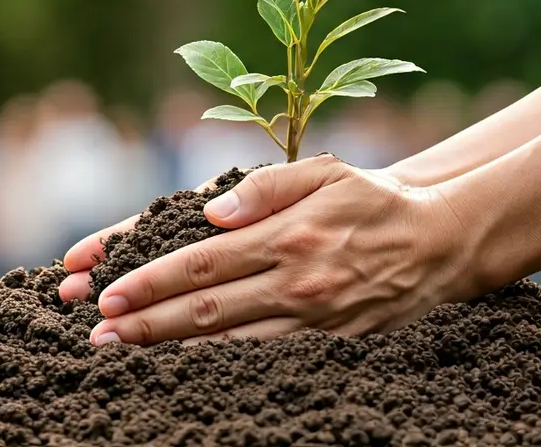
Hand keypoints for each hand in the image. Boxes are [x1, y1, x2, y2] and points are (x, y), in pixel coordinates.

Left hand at [60, 154, 475, 343]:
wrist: (441, 240)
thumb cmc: (371, 199)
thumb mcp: (323, 172)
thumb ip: (265, 186)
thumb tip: (211, 212)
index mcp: (287, 235)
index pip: (202, 262)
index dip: (151, 280)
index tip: (108, 294)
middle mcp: (296, 281)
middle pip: (206, 308)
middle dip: (146, 323)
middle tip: (99, 335)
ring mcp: (313, 318)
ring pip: (230, 342)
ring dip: (173, 349)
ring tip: (125, 355)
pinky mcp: (330, 344)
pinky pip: (266, 357)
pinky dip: (221, 364)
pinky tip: (186, 369)